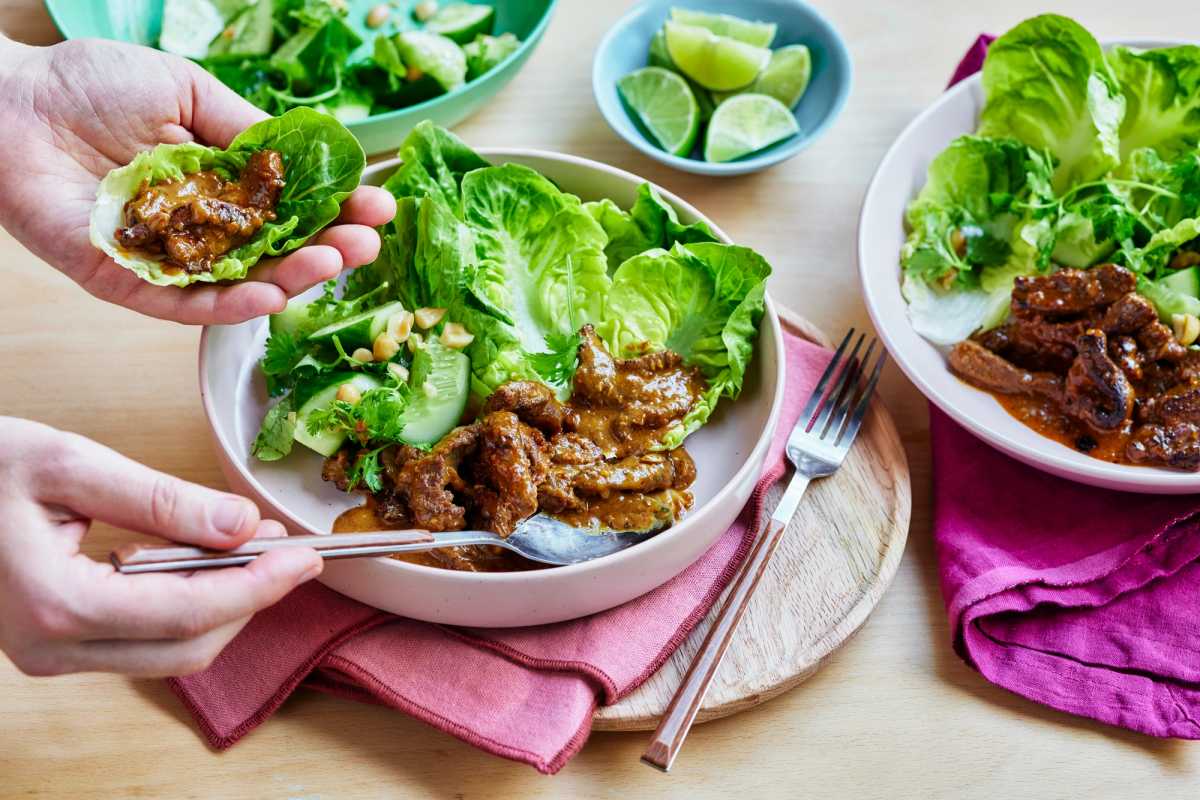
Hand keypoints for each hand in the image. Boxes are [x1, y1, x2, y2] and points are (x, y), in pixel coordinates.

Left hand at [0, 36, 395, 324]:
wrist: (9, 104)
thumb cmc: (87, 86)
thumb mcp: (187, 91)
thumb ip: (245, 129)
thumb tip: (307, 156)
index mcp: (219, 182)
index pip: (292, 205)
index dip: (337, 208)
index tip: (378, 204)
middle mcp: (201, 227)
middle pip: (278, 251)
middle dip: (329, 249)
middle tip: (368, 243)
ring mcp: (169, 259)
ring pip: (243, 284)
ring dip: (293, 279)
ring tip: (335, 263)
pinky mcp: (130, 283)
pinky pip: (187, 305)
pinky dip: (230, 304)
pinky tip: (272, 294)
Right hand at [0, 417, 321, 676]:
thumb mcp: (70, 465)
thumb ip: (162, 498)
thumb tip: (242, 523)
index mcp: (56, 604)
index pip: (189, 612)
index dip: (259, 587)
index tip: (306, 558)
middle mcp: (53, 648)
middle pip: (189, 646)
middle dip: (250, 599)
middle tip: (287, 548)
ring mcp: (52, 654)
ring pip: (170, 650)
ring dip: (223, 603)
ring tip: (253, 547)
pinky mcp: (57, 644)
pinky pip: (143, 639)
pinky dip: (187, 605)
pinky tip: (202, 560)